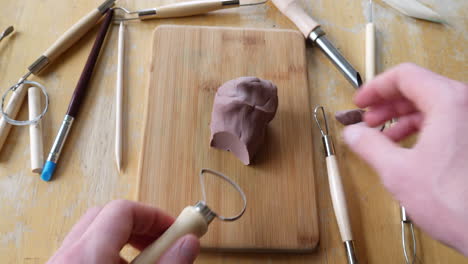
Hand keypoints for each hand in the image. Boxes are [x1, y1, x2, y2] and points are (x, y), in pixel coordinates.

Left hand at [47, 200, 199, 263]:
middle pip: (105, 217)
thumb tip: (188, 242)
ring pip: (93, 235)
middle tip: (163, 243)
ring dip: (124, 242)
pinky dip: (107, 255)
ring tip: (146, 261)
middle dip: (139, 225)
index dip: (153, 215)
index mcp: (86, 255)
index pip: (122, 210)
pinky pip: (83, 253)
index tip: (175, 229)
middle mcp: (66, 256)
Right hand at [342, 63, 467, 254]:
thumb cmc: (456, 203)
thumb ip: (368, 145)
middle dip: (387, 104)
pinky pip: (446, 120)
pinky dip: (422, 128)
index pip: (404, 76)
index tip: (360, 103)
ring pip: (433, 105)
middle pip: (419, 87)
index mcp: (449, 102)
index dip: (375, 88)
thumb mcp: (397, 171)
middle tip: (367, 120)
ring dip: (403, 117)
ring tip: (383, 137)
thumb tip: (353, 133)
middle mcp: (467, 105)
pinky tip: (407, 148)